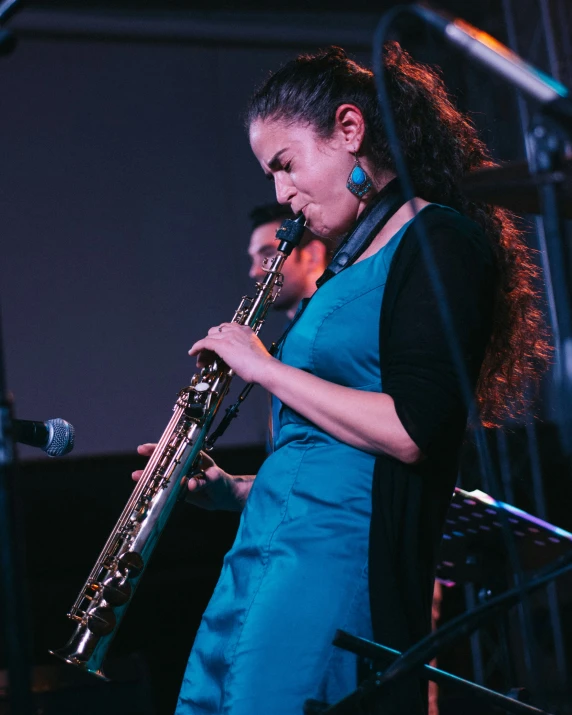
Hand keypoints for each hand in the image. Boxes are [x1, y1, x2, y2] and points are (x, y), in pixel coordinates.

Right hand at [132, 443, 247, 511]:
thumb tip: (190, 484)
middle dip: (151, 460)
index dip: (160, 447)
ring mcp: (182, 478)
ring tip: (135, 476)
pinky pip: (168, 491)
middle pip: (166, 461)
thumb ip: (203, 481)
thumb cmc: (223, 481)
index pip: (175, 449)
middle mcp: (186, 466)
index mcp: (193, 457)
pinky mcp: (181, 492)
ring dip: (150, 477)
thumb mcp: (215, 479)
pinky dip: (158, 491)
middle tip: (138, 459)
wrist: (227, 496)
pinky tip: (146, 492)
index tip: (145, 449)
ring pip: (164, 476)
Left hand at [189, 322, 275, 384]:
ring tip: (202, 360)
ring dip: (204, 349)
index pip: (226, 329)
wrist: (265, 368)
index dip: (218, 339)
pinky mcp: (222, 344)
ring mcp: (228, 336)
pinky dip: (197, 348)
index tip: (216, 349)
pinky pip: (204, 343)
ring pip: (209, 338)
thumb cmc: (262, 365)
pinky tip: (193, 353)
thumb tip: (234, 358)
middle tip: (208, 356)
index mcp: (245, 330)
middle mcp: (236, 330)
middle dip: (210, 343)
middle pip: (215, 332)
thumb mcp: (252, 352)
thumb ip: (242, 350)